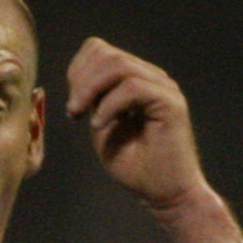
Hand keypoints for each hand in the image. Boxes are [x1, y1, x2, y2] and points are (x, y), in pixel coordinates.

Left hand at [65, 37, 208, 212]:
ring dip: (90, 90)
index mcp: (135, 80)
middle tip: (73, 112)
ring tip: (81, 116)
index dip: (78, 71)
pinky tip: (100, 126)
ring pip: (119, 65)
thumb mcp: (102, 126)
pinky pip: (133, 88)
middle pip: (107, 54)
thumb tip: (76, 81)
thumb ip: (93, 101)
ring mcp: (163, 88)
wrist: (162, 191)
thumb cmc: (134, 164)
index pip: (100, 50)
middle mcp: (151, 78)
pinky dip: (109, 106)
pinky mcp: (170, 104)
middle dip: (80, 80)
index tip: (72, 104)